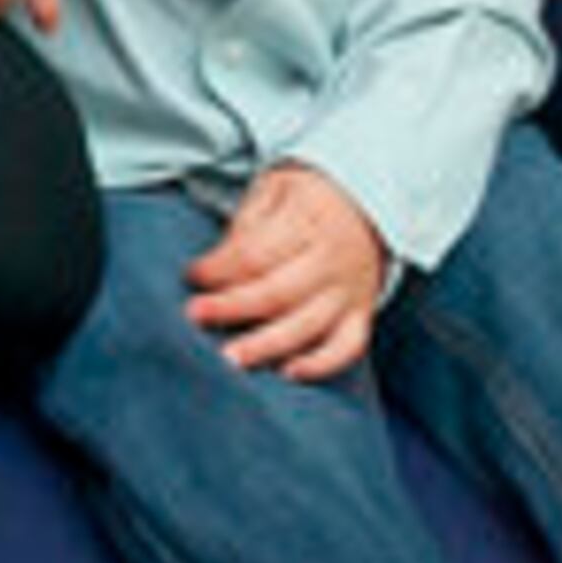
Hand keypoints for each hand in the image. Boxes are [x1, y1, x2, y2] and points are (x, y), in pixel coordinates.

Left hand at [183, 165, 383, 380]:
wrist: (368, 209)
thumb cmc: (308, 201)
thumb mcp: (276, 189)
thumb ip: (247, 224)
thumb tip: (217, 265)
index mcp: (308, 222)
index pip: (258, 253)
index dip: (221, 267)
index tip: (193, 275)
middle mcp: (330, 261)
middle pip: (277, 292)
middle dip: (232, 307)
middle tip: (195, 315)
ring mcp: (348, 291)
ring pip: (306, 325)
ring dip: (266, 345)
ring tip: (229, 359)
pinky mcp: (360, 315)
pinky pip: (347, 347)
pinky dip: (322, 364)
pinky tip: (289, 373)